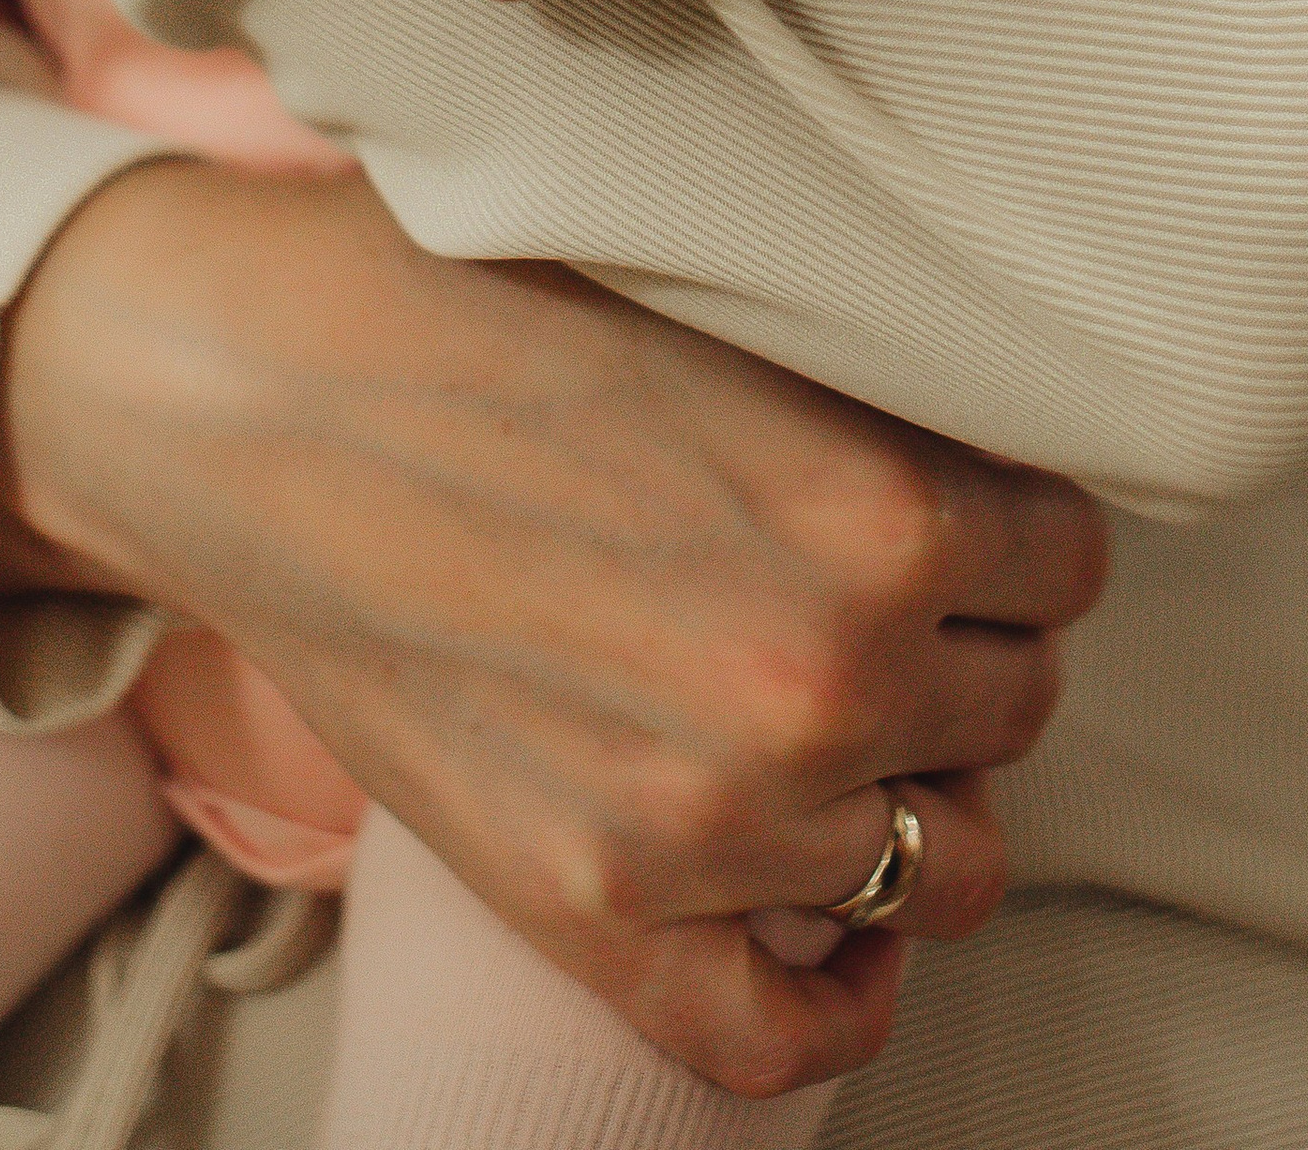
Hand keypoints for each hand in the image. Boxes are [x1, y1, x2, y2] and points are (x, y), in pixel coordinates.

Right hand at [0, 163, 1104, 1099]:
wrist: (243, 389)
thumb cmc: (460, 297)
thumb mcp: (715, 282)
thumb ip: (865, 376)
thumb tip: (977, 423)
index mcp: (879, 510)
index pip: (1064, 556)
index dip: (1004, 521)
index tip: (949, 501)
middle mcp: (823, 685)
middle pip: (1015, 707)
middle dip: (962, 645)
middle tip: (875, 590)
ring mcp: (711, 823)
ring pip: (942, 865)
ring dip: (907, 790)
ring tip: (836, 717)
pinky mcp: (590, 909)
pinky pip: (785, 1026)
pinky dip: (832, 989)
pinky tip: (827, 917)